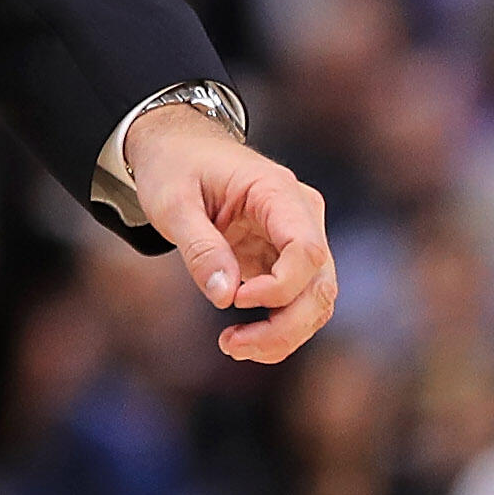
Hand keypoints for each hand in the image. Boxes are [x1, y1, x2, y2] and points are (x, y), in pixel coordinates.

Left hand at [122, 104, 336, 362]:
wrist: (177, 149)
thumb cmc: (175, 166)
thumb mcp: (172, 202)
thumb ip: (200, 247)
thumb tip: (226, 299)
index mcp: (278, 191)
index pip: (306, 249)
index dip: (279, 287)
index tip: (235, 299)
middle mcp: (301, 215)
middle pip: (320, 284)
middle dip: (284, 326)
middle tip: (230, 344)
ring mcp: (297, 239)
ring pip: (315, 301)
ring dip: (283, 335)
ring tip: (232, 345)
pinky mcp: (284, 259)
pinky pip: (296, 303)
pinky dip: (277, 329)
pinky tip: (241, 340)